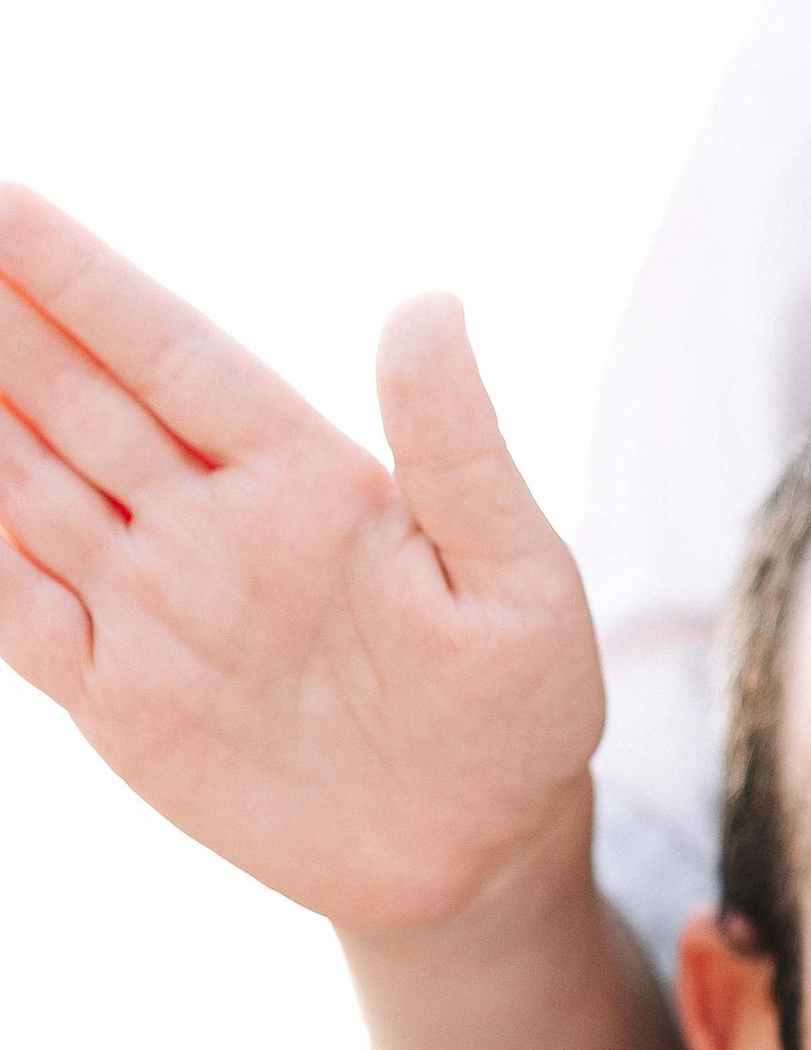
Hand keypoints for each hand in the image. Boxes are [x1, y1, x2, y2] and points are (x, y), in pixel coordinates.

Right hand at [0, 185, 604, 933]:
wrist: (480, 850)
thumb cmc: (521, 701)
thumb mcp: (515, 570)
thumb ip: (456, 444)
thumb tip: (427, 301)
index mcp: (304, 475)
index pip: (172, 352)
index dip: (87, 281)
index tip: (7, 200)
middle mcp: (211, 523)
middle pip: (73, 398)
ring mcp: (156, 605)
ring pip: (22, 485)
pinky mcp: (121, 695)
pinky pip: (14, 611)